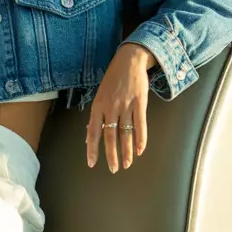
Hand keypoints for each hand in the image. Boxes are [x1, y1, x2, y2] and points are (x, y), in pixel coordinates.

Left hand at [86, 43, 155, 172]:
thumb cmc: (112, 80)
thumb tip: (89, 137)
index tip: (92, 163)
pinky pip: (140, 125)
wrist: (129, 61)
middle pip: (110, 136)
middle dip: (111, 155)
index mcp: (97, 106)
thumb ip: (96, 117)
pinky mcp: (139, 103)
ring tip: (127, 163)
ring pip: (125, 133)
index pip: (93, 132)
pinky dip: (141, 139)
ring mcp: (125, 106)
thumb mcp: (99, 96)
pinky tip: (141, 150)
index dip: (92, 149)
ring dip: (127, 151)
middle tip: (114, 169)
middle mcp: (110, 108)